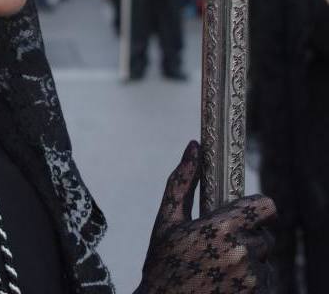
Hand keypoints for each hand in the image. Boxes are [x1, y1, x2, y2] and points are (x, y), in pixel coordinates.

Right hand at [134, 141, 275, 292]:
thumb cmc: (162, 263)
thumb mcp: (167, 220)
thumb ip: (182, 181)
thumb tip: (194, 146)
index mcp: (222, 228)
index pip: (265, 207)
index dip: (257, 208)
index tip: (244, 213)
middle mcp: (241, 253)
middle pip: (264, 234)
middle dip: (247, 236)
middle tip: (221, 245)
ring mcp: (250, 279)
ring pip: (264, 260)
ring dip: (249, 260)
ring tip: (218, 266)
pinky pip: (264, 281)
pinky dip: (250, 281)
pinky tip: (224, 282)